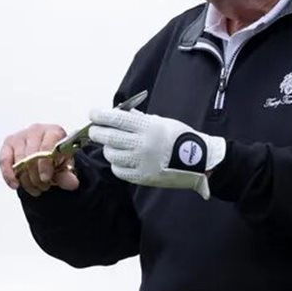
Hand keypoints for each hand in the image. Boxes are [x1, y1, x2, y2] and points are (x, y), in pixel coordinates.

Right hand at [0, 124, 78, 196]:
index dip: (45, 165)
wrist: (47, 153)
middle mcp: (36, 130)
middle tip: (43, 187)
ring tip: (35, 188)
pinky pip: (4, 160)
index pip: (46, 147)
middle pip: (31, 155)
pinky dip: (9, 175)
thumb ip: (67, 175)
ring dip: (26, 179)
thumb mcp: (65, 166)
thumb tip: (72, 183)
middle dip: (36, 176)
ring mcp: (21, 135)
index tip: (46, 178)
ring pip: (19, 160)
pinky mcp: (8, 143)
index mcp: (54, 131)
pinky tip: (15, 185)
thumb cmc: (56, 156)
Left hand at [87, 109, 222, 199]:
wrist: (198, 160)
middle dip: (97, 132)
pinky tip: (120, 159)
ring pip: (112, 155)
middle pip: (110, 137)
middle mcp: (142, 144)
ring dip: (107, 149)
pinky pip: (119, 170)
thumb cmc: (179, 137)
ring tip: (111, 146)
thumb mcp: (161, 122)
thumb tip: (121, 113)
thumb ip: (140, 119)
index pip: (117, 119)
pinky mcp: (142, 177)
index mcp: (148, 127)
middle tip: (95, 130)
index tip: (93, 113)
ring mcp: (141, 162)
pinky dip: (116, 164)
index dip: (101, 115)